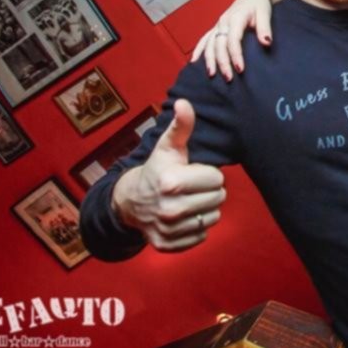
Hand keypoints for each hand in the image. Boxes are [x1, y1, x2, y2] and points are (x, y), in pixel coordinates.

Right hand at [112, 99, 225, 251]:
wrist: (130, 201)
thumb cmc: (157, 169)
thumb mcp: (168, 147)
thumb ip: (181, 125)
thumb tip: (184, 102)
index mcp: (172, 182)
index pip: (217, 179)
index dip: (208, 173)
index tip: (193, 172)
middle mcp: (170, 209)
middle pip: (218, 198)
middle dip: (209, 190)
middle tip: (192, 187)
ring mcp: (169, 230)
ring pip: (213, 218)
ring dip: (205, 209)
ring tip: (189, 200)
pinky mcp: (168, 245)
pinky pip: (202, 236)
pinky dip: (196, 227)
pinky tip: (183, 217)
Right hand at [191, 0, 282, 80]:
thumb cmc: (260, 5)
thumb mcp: (265, 13)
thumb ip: (265, 27)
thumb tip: (266, 42)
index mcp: (236, 18)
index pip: (233, 39)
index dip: (235, 55)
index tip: (240, 69)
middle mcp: (223, 22)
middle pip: (219, 44)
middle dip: (222, 62)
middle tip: (228, 78)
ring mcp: (218, 26)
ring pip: (209, 44)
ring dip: (209, 60)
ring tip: (212, 75)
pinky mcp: (215, 29)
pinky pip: (204, 40)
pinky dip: (198, 51)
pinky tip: (193, 62)